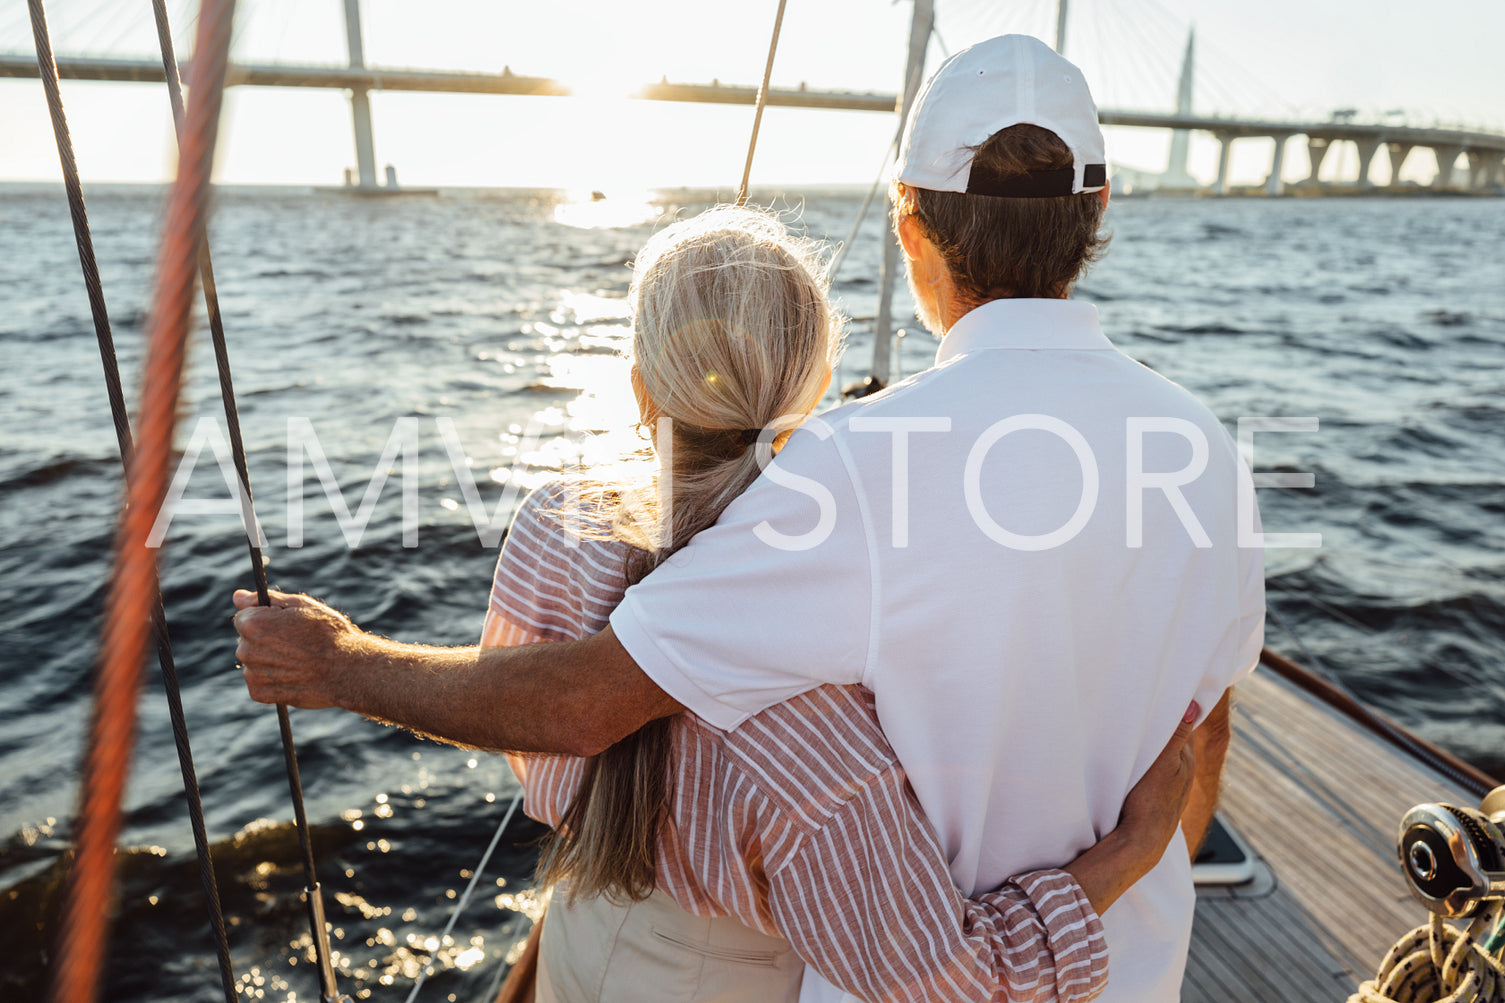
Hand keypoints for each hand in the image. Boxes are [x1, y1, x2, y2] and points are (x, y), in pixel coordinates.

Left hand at [232, 588, 374, 708]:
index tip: (287, 625)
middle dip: (265, 640)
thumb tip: (238, 597)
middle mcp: (245, 650)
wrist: (346, 670)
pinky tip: (294, 675)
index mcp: (252, 624)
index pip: (244, 617)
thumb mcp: (301, 605)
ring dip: (269, 660)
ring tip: (298, 660)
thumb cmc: (328, 633)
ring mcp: (251, 673)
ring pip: (253, 662)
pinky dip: (273, 679)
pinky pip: (259, 682)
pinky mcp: (259, 693)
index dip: (267, 619)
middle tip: (296, 643)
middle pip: (247, 641)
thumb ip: (265, 600)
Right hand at [1116, 702, 1199, 861]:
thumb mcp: (1162, 764)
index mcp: (1187, 760)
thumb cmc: (1150, 803)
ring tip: (1142, 727)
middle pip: (1176, 738)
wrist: (1140, 844)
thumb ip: (1176, 735)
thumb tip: (1195, 705)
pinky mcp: (1159, 795)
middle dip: (1166, 721)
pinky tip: (1139, 758)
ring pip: (1166, 754)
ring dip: (1157, 741)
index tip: (1164, 690)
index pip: (1186, 724)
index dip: (1176, 707)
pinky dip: (1151, 758)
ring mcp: (1172, 785)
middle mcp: (1184, 771)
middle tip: (1148, 704)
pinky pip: (1157, 768)